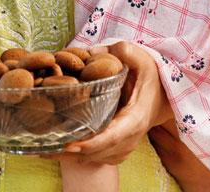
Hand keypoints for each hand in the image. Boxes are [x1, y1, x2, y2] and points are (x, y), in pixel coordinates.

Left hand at [53, 41, 168, 165]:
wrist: (164, 94)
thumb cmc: (151, 75)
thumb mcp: (141, 57)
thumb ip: (122, 51)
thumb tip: (94, 51)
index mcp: (136, 117)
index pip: (113, 137)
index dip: (90, 144)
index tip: (69, 145)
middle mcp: (132, 136)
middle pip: (100, 152)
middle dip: (72, 153)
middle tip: (44, 149)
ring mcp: (128, 145)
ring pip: (98, 159)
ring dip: (74, 158)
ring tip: (47, 151)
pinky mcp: (121, 148)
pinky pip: (101, 158)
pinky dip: (83, 157)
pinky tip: (65, 149)